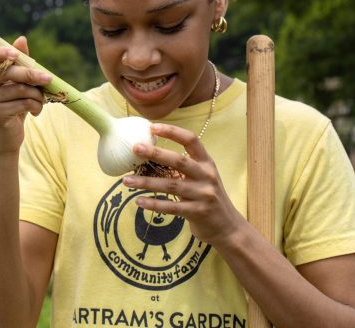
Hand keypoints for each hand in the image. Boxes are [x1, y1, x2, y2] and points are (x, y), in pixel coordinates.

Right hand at [0, 36, 51, 155]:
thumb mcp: (14, 83)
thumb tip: (21, 39)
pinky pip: (22, 102)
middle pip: (6, 70)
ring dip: (36, 93)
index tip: (15, 54)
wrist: (4, 139)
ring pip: (18, 87)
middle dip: (30, 73)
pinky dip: (36, 105)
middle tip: (48, 78)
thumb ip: (17, 61)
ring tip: (41, 99)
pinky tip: (36, 110)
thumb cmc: (10, 106)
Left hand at [122, 123, 247, 245]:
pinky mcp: (198, 212)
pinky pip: (172, 207)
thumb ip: (183, 166)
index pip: (191, 140)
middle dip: (155, 153)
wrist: (228, 227)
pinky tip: (138, 201)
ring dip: (146, 182)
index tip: (152, 127)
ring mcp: (203, 194)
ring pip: (171, 185)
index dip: (172, 132)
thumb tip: (149, 152)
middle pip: (178, 161)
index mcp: (206, 162)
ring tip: (126, 181)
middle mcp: (206, 176)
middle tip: (135, 148)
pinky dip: (154, 204)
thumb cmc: (206, 197)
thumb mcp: (201, 177)